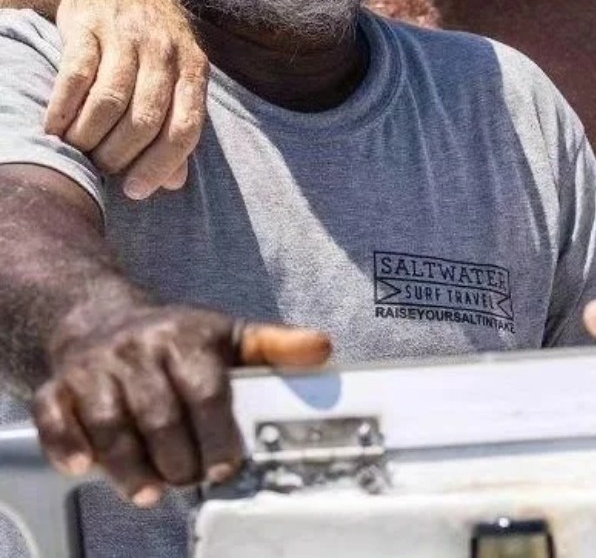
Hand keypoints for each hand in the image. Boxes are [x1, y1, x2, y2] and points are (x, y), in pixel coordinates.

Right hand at [31, 304, 330, 504]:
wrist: (99, 320)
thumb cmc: (176, 340)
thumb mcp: (228, 336)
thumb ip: (275, 347)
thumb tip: (323, 348)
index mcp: (187, 337)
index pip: (206, 391)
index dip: (217, 436)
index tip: (226, 467)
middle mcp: (140, 348)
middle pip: (159, 416)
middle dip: (178, 459)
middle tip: (190, 480)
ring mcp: (96, 367)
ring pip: (111, 425)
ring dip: (131, 468)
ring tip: (152, 490)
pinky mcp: (58, 386)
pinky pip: (58, 420)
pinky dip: (70, 446)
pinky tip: (85, 468)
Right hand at [44, 0, 208, 199]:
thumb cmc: (150, 37)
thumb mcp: (176, 73)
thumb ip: (177, 123)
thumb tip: (174, 183)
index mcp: (193, 68)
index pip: (185, 127)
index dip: (161, 164)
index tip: (135, 190)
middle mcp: (165, 52)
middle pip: (145, 119)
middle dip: (119, 155)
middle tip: (99, 169)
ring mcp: (127, 37)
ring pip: (110, 101)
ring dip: (88, 137)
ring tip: (75, 151)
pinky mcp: (88, 26)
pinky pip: (76, 76)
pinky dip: (63, 108)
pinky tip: (54, 127)